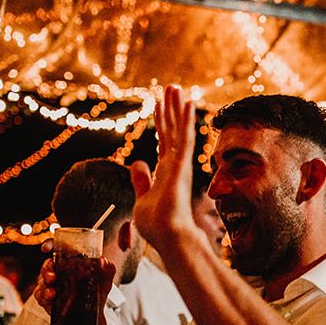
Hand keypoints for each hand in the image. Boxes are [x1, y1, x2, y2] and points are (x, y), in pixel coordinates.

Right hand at [35, 256, 115, 313]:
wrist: (93, 313)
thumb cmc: (97, 291)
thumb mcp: (105, 279)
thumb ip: (107, 268)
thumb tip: (102, 261)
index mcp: (71, 261)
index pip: (58, 248)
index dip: (49, 244)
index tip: (46, 248)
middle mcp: (59, 270)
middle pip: (47, 264)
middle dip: (46, 269)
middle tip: (52, 277)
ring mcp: (51, 283)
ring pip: (41, 280)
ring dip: (45, 285)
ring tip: (52, 292)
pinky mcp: (46, 297)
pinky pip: (39, 294)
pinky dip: (43, 296)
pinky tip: (50, 298)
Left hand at [131, 85, 196, 247]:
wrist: (169, 237)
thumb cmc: (158, 224)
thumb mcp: (142, 198)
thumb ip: (141, 180)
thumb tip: (136, 163)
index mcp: (165, 172)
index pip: (163, 141)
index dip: (161, 122)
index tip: (159, 105)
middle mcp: (174, 164)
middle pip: (171, 130)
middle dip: (171, 108)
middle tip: (172, 87)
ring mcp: (179, 163)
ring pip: (178, 129)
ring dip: (178, 107)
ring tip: (177, 87)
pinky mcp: (181, 165)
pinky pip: (184, 138)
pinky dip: (186, 120)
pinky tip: (188, 103)